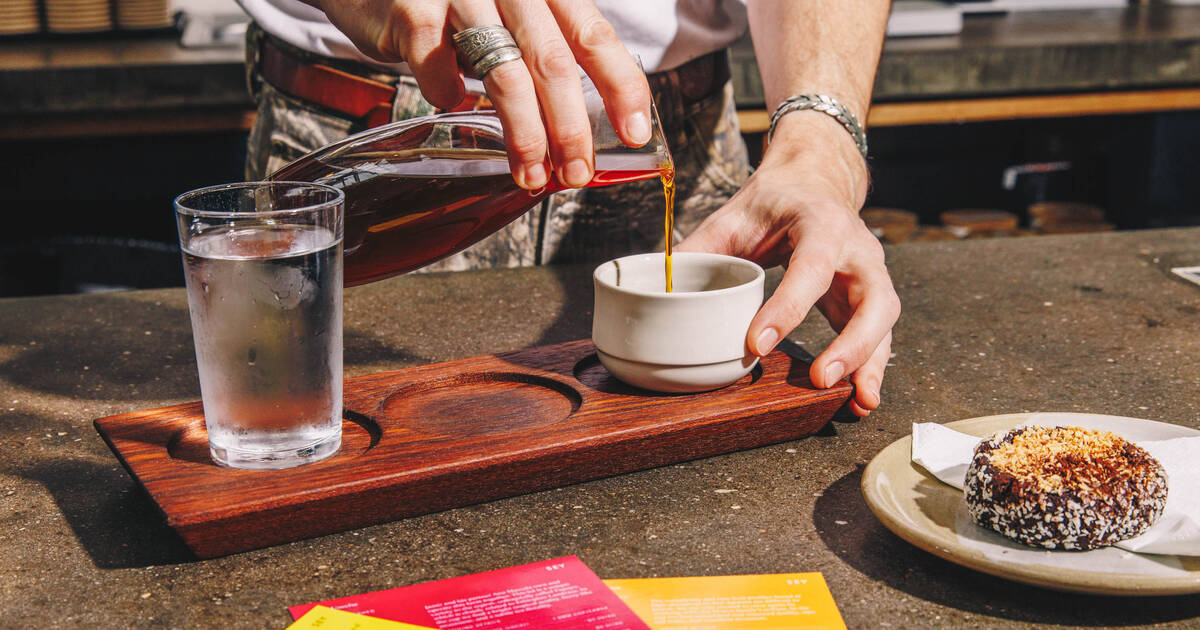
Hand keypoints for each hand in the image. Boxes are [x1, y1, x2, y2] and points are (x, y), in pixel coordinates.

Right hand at [308, 0, 652, 189]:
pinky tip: (455, 105)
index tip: (636, 133)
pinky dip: (451, 99)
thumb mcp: (512, 12)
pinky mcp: (413, 12)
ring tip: (531, 173)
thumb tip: (581, 130)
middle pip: (554, 62)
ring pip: (505, 74)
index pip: (594, 36)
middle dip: (571, 126)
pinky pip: (440, 73)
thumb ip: (545, 54)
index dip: (621, 86)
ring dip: (524, 134)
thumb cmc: (455, 0)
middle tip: (577, 171)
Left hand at [676, 114, 899, 416]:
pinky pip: (881, 335)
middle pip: (872, 297)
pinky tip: (860, 399)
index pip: (812, 266)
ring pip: (884, 319)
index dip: (787, 307)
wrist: (812, 184)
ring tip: (855, 401)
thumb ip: (697, 250)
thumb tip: (655, 285)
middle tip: (822, 379)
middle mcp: (857, 248)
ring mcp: (870, 274)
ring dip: (870, 362)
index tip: (756, 343)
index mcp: (821, 223)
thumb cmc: (772, 204)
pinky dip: (873, 368)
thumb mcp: (732, 217)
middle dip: (851, 342)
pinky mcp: (869, 298)